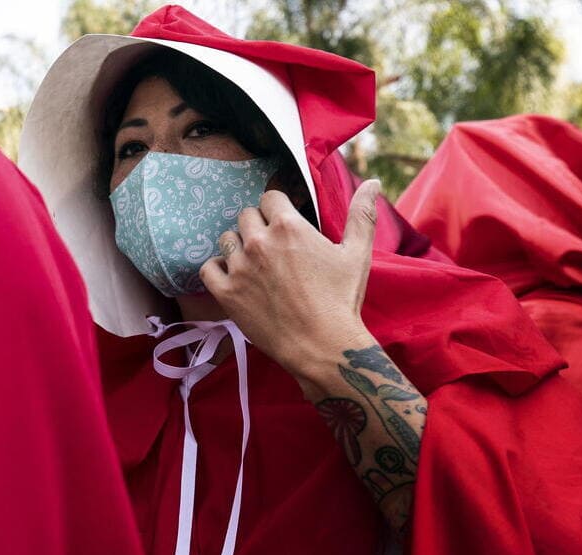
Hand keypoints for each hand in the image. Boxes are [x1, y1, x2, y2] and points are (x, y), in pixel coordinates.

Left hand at [200, 180, 379, 389]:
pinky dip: (218, 269)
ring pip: (227, 239)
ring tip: (256, 264)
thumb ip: (362, 213)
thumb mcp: (357, 253)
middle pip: (246, 215)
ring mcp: (239, 267)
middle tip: (272, 247)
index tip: (284, 223)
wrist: (322, 345)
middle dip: (258, 226)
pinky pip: (208, 268)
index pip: (269, 197)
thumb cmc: (341, 300)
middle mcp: (259, 242)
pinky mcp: (226, 292)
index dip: (278, 208)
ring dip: (239, 246)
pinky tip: (233, 276)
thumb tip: (373, 181)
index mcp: (288, 226)